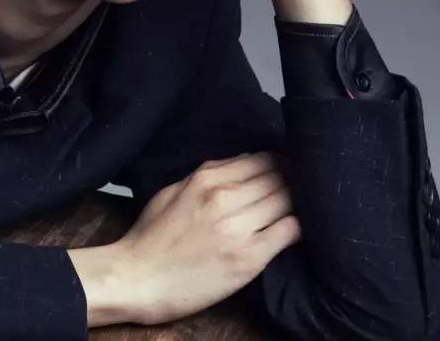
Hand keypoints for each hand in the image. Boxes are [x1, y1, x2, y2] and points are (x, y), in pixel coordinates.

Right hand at [115, 151, 300, 325]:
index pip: (261, 160)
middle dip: (292, 180)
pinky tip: (295, 228)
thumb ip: (209, 174)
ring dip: (297, 202)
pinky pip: (288, 232)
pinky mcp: (249, 258)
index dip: (280, 162)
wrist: (138, 279)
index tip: (288, 168)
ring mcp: (238, 228)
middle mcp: (225, 197)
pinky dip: (297, 226)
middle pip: (278, 178)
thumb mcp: (174, 190)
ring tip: (301, 206)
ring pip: (286, 201)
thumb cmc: (151, 236)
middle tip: (300, 187)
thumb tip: (243, 163)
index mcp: (207, 178)